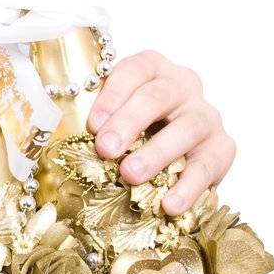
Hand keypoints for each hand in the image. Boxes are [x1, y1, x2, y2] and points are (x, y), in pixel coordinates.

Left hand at [85, 49, 235, 214]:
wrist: (178, 157)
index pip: (135, 70)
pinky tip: (169, 204)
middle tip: (106, 149)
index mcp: (153, 70)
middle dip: (130, 122)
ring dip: (156, 153)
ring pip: (186, 128)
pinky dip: (188, 187)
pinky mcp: (222, 148)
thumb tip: (50, 143)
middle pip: (159, 96)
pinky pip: (207, 166)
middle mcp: (184, 86)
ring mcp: (206, 116)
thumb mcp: (113, 121)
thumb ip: (95, 123)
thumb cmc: (133, 135)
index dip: (113, 94)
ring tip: (131, 175)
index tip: (93, 124)